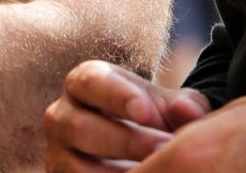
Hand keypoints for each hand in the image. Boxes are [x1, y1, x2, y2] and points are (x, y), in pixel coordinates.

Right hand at [44, 59, 211, 170]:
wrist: (139, 146)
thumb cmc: (152, 117)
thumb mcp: (167, 106)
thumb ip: (181, 105)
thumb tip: (188, 112)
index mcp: (84, 83)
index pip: (91, 82)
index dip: (117, 96)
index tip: (146, 113)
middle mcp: (61, 115)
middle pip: (81, 128)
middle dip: (127, 142)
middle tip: (166, 149)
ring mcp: (57, 152)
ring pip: (76, 167)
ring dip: (119, 172)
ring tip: (157, 169)